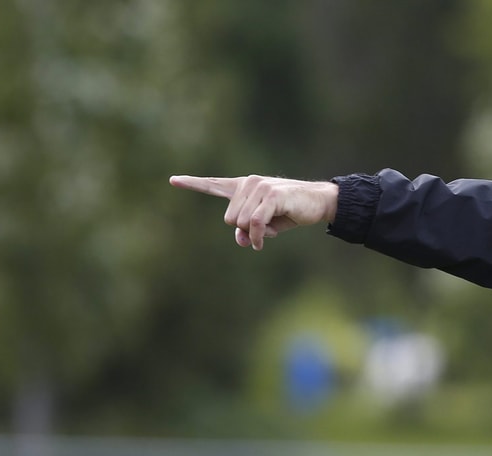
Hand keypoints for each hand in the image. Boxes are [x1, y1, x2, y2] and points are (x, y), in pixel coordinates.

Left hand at [169, 174, 338, 250]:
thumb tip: (241, 239)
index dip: (193, 183)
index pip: (214, 184)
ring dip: (256, 233)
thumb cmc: (290, 212)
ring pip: (241, 223)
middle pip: (230, 219)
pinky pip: (254, 223)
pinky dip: (259, 236)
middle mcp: (248, 183)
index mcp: (244, 187)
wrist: (318, 202)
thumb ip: (247, 230)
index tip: (173, 180)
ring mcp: (259, 187)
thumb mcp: (266, 225)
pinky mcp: (271, 196)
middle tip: (266, 227)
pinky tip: (266, 239)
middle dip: (245, 230)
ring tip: (273, 226)